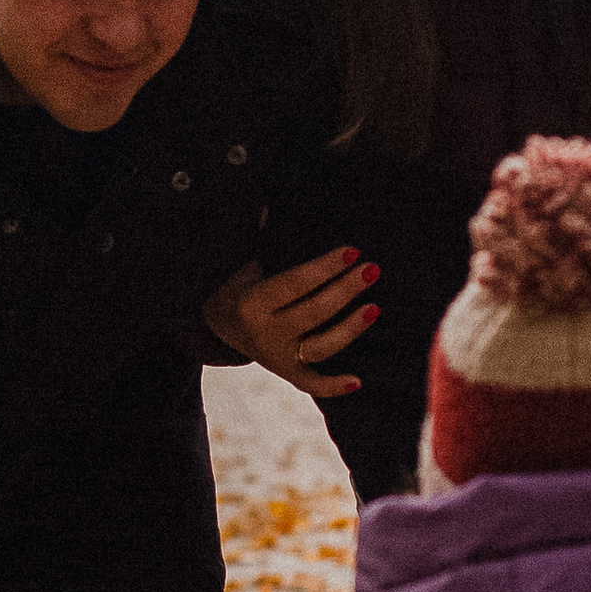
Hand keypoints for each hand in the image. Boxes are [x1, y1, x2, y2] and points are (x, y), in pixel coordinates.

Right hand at [204, 243, 378, 401]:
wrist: (216, 323)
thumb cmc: (240, 283)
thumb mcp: (243, 263)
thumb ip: (261, 240)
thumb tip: (268, 204)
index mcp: (252, 303)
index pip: (296, 283)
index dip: (325, 267)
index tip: (352, 251)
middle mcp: (264, 333)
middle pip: (314, 312)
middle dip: (346, 290)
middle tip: (372, 269)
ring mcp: (276, 356)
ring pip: (320, 347)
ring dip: (349, 329)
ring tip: (374, 308)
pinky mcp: (286, 373)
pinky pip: (311, 384)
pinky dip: (333, 386)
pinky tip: (358, 381)